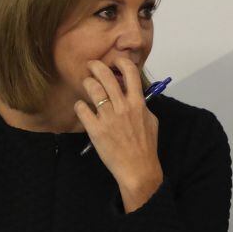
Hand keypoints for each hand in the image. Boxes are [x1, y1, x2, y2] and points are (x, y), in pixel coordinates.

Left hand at [74, 59, 162, 212]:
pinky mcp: (95, 129)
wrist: (137, 169)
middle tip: (91, 66)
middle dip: (96, 66)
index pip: (131, 73)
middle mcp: (123, 107)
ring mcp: (108, 117)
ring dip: (87, 83)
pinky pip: (81, 108)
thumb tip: (135, 95)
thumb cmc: (146, 147)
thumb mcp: (152, 122)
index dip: (122, 62)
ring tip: (87, 85)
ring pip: (92, 88)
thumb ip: (143, 106)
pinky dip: (80, 106)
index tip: (116, 62)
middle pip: (106, 76)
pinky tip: (83, 109)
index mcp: (138, 104)